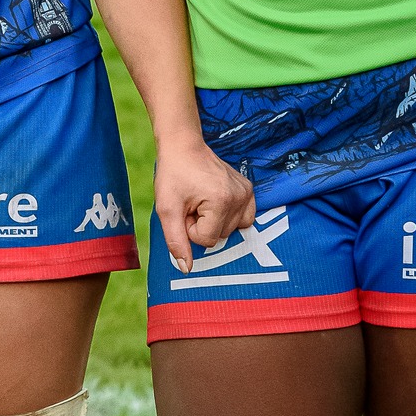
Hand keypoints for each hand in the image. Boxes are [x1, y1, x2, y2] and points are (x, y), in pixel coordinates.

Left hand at [153, 139, 255, 273]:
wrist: (183, 146)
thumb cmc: (173, 175)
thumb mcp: (167, 209)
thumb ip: (176, 241)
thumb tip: (186, 269)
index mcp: (222, 201)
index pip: (207, 240)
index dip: (190, 228)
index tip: (184, 208)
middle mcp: (240, 197)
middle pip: (221, 236)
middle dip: (202, 224)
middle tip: (191, 202)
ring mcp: (247, 192)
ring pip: (232, 230)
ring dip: (213, 221)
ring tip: (201, 201)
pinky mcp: (249, 190)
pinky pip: (243, 219)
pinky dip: (227, 216)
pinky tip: (214, 201)